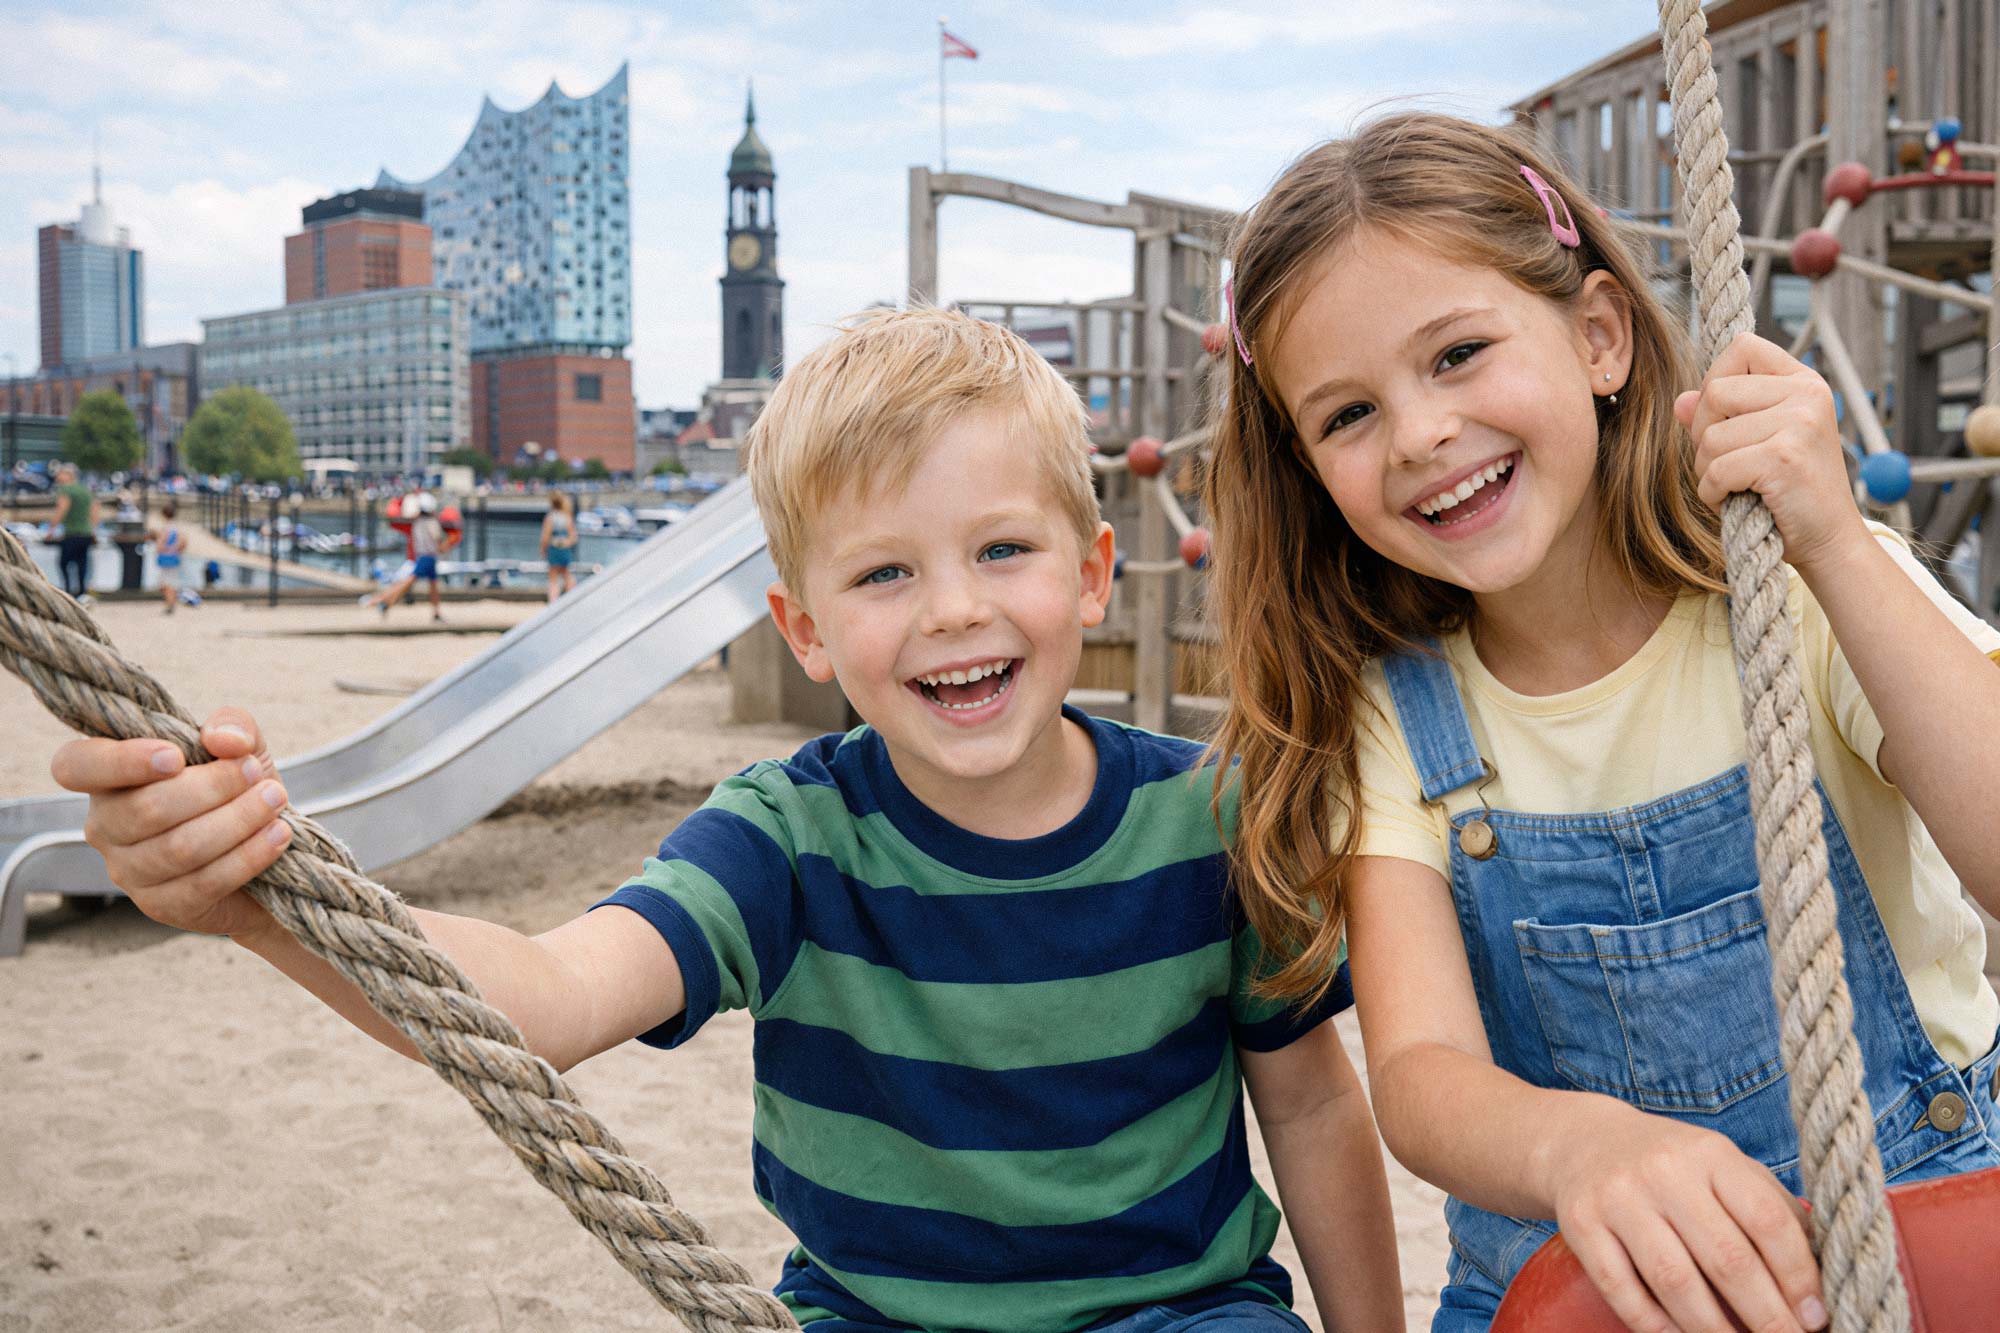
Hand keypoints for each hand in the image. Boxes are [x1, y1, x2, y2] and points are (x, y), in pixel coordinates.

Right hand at [50, 707, 292, 940]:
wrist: (266, 852)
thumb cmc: (237, 791)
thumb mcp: (241, 747)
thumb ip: (232, 726)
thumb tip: (222, 738)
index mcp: (108, 779)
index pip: (76, 765)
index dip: (120, 761)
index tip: (175, 755)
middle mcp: (105, 826)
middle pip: (146, 808)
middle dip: (213, 787)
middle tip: (255, 772)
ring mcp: (128, 871)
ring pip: (179, 848)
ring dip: (238, 820)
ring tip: (275, 799)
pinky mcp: (161, 906)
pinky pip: (204, 882)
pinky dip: (249, 855)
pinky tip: (277, 834)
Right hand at [1550, 1103, 1824, 1332]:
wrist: (1582, 1141)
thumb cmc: (1672, 1166)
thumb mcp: (1722, 1166)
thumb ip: (1770, 1208)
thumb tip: (1821, 1279)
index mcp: (1711, 1154)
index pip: (1768, 1219)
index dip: (1798, 1277)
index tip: (1816, 1319)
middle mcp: (1664, 1171)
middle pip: (1726, 1258)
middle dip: (1766, 1318)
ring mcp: (1617, 1197)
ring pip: (1674, 1281)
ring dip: (1714, 1331)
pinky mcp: (1580, 1223)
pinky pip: (1622, 1290)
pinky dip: (1655, 1326)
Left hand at [1676, 332, 1867, 575]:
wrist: (1829, 539)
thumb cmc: (1790, 491)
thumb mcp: (1757, 442)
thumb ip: (1721, 416)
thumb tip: (1681, 400)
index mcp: (1803, 381)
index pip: (1742, 347)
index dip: (1716, 378)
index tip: (1723, 417)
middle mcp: (1806, 394)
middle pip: (1715, 391)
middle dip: (1703, 433)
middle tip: (1727, 462)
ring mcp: (1799, 423)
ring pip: (1709, 437)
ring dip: (1707, 470)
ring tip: (1737, 485)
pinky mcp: (1783, 457)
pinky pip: (1715, 469)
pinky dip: (1712, 493)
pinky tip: (1735, 500)